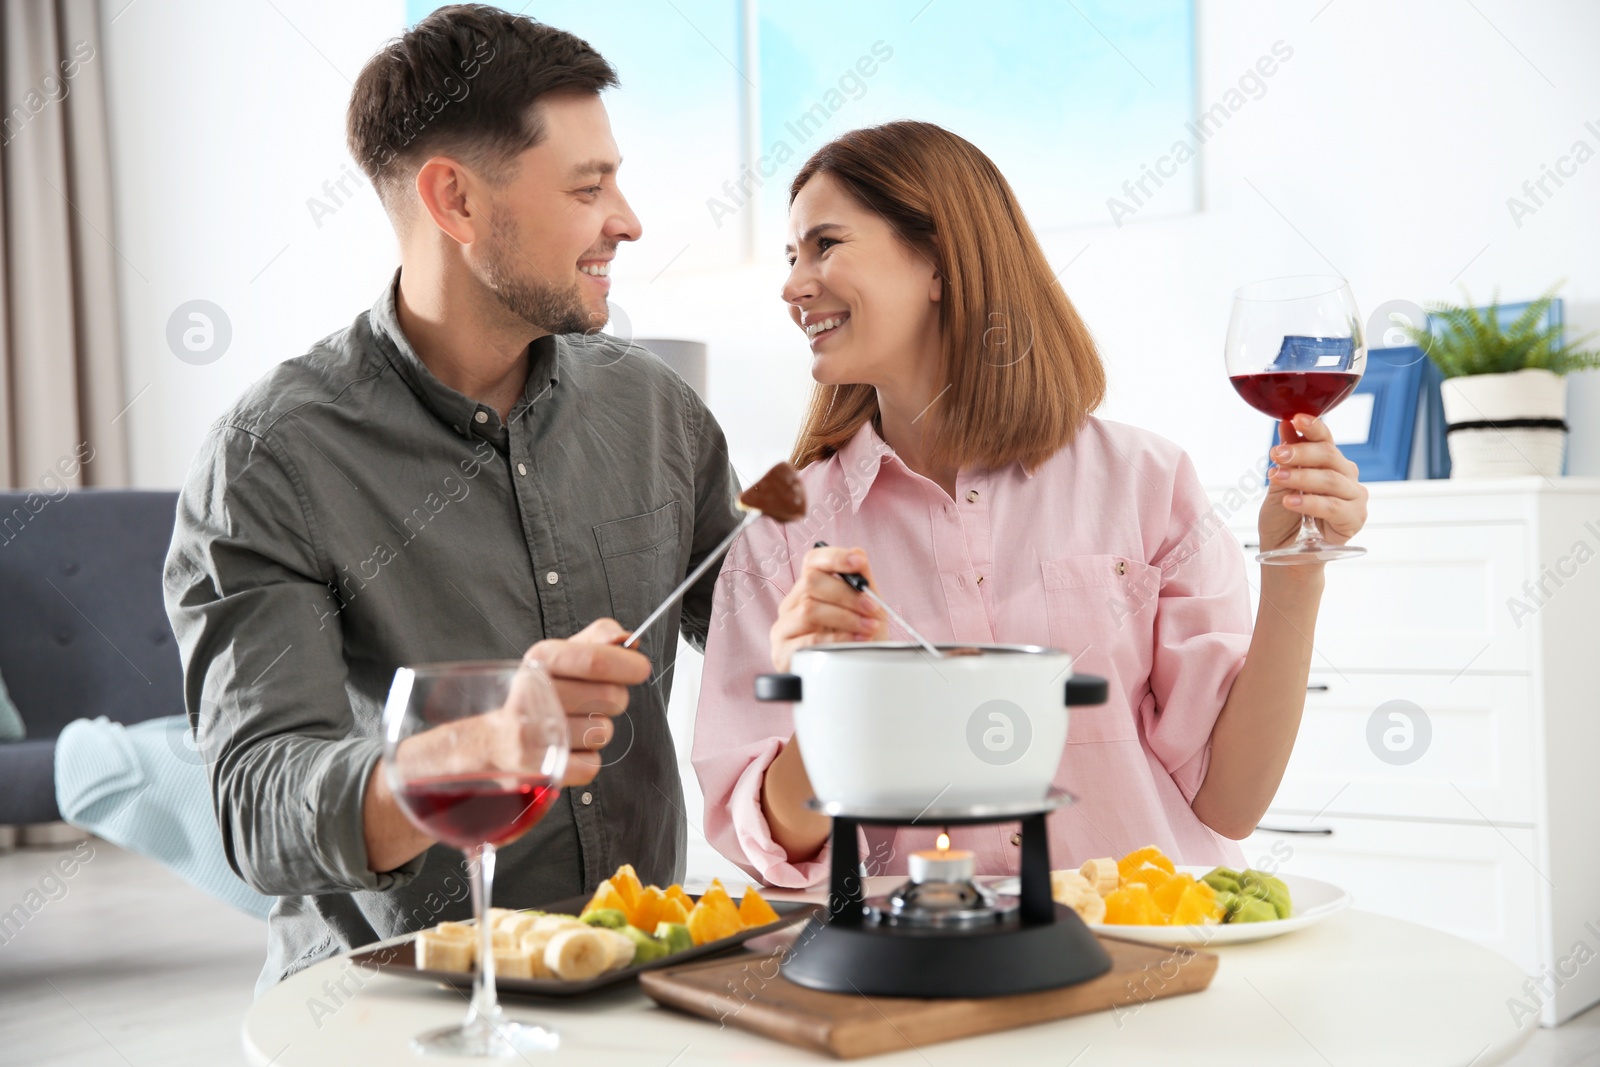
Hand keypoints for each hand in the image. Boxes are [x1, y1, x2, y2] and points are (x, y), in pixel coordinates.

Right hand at [522, 618, 651, 785]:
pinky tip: (565, 749)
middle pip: (610, 697)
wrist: (490, 739)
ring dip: (597, 730)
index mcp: (539, 661)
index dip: (628, 664)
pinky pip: (592, 764)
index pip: (595, 661)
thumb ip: (596, 640)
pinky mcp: (541, 770)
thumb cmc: (536, 693)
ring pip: (603, 732)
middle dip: (615, 699)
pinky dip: (585, 759)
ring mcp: (534, 736)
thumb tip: (629, 639)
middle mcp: (533, 696)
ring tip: (570, 725)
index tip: (640, 668)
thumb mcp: (558, 656)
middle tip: (594, 700)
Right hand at [770, 545, 886, 672]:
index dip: (834, 557)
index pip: (813, 561)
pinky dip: (836, 638)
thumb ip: (862, 581)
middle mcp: (791, 605)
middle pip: (812, 584)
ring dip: (846, 617)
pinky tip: (855, 640)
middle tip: (873, 609)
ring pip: (810, 609)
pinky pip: (808, 640)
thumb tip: (858, 553)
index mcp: (808, 589)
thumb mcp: (867, 609)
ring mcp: (784, 628)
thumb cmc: (858, 640)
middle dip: (847, 595)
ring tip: (869, 627)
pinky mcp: (782, 653)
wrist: (854, 677)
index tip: (858, 563)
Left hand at [1260, 413, 1368, 553]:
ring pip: (1330, 480)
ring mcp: (1354, 496)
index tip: (1295, 417)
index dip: (1312, 427)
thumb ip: (1287, 457)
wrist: (1285, 551)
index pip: (1324, 439)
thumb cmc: (1284, 517)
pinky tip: (1290, 501)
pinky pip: (1332, 506)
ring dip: (1301, 477)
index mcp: (1330, 462)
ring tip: (1277, 478)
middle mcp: (1346, 475)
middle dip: (1301, 452)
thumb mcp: (1279, 484)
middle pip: (1329, 456)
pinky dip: (1309, 502)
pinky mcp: (1355, 518)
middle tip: (1277, 454)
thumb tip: (1286, 424)